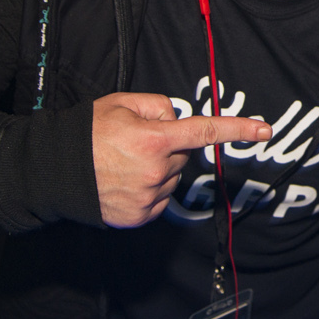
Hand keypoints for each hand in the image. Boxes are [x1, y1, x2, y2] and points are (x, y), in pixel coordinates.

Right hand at [92, 91, 271, 227]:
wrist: (54, 170)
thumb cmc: (88, 133)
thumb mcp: (122, 103)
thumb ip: (159, 106)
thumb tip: (178, 119)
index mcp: (154, 139)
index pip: (205, 131)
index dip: (237, 129)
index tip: (264, 130)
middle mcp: (155, 170)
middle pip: (183, 156)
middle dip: (169, 148)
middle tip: (135, 143)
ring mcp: (148, 196)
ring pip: (171, 178)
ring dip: (157, 170)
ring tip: (124, 164)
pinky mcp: (140, 215)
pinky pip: (159, 199)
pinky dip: (148, 190)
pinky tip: (124, 181)